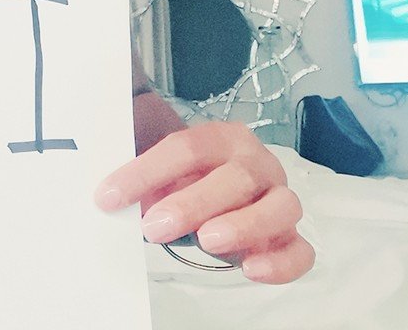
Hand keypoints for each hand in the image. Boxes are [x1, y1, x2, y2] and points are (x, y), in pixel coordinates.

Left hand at [95, 121, 313, 283]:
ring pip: (280, 207)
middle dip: (192, 203)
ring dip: (244, 224)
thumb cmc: (188, 178)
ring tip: (207, 240)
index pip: (185, 147)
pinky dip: (280, 263)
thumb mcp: (162, 170)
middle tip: (154, 226)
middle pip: (234, 177)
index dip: (145, 171)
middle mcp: (257, 163)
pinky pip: (301, 251)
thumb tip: (106, 196)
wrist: (220, 188)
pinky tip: (249, 269)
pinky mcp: (291, 237)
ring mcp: (280, 198)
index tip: (109, 197)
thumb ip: (141, 176)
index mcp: (221, 138)